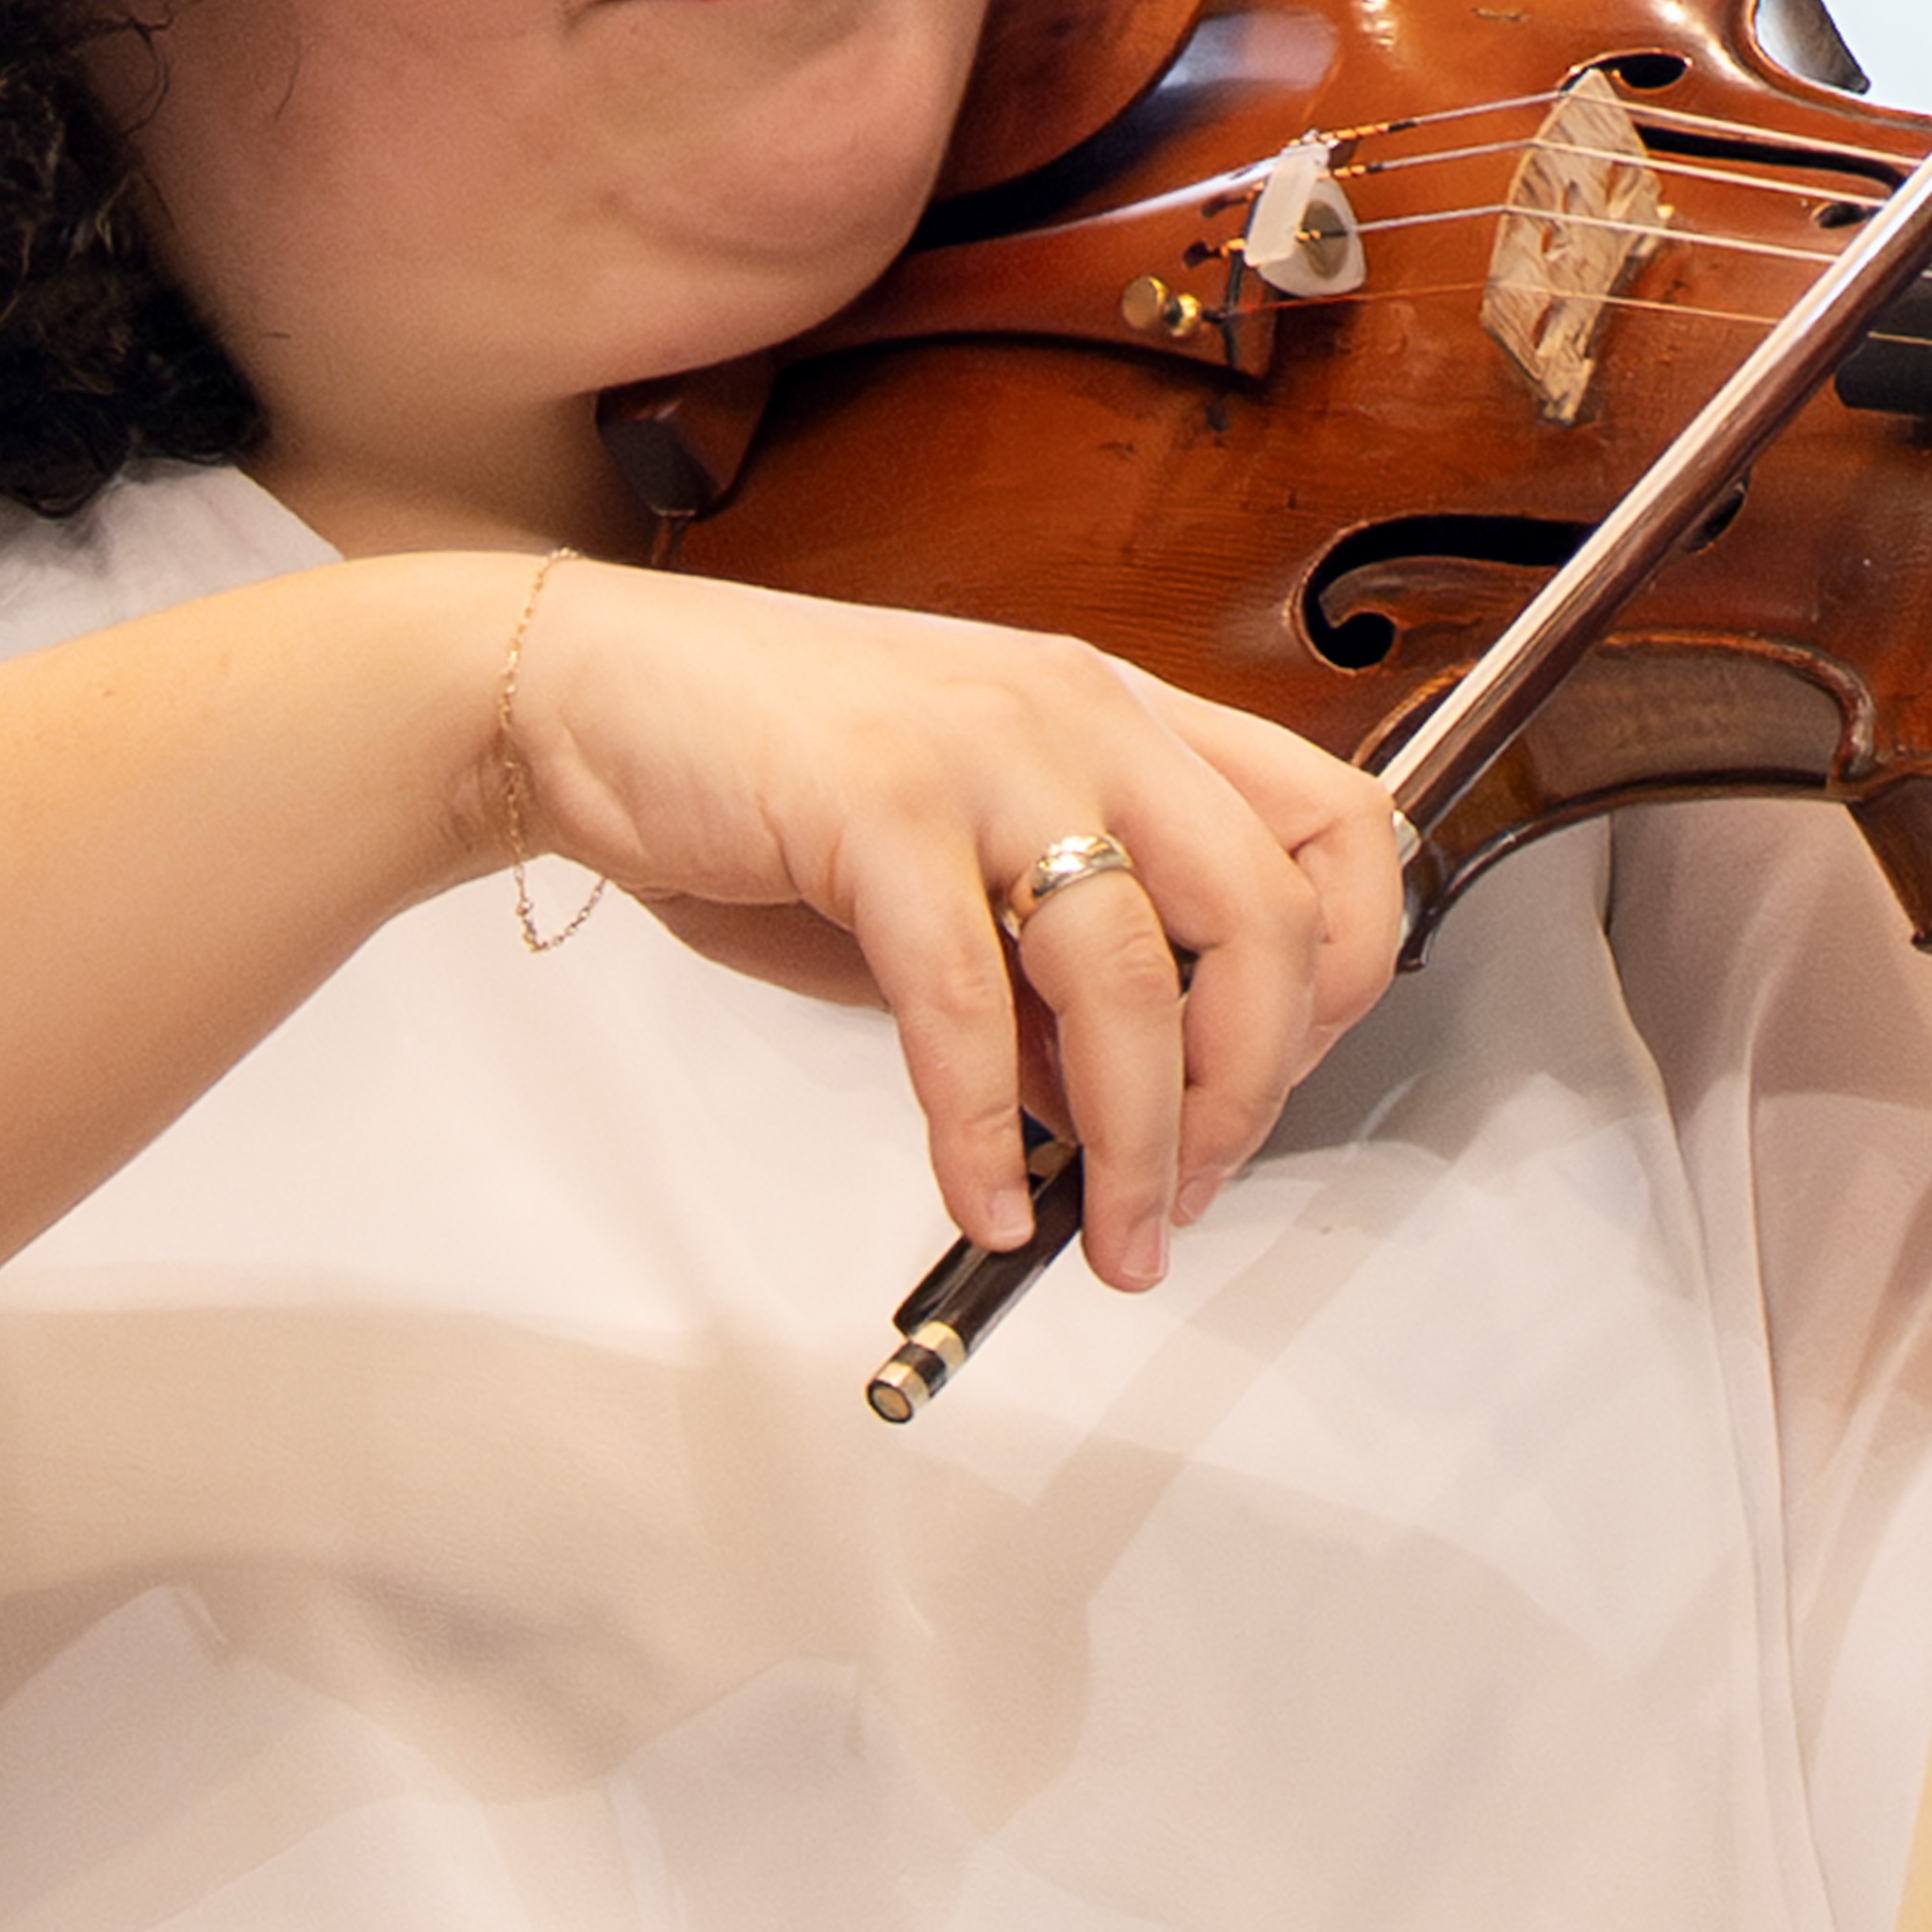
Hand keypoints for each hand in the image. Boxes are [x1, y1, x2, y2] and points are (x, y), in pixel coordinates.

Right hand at [472, 568, 1407, 1294]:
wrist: (587, 695)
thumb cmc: (767, 776)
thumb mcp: (959, 871)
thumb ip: (1055, 976)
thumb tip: (1130, 1110)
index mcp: (1125, 715)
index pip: (1340, 830)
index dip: (1343, 979)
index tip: (1272, 1087)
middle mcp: (1083, 713)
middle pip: (1269, 916)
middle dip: (1253, 1089)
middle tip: (1196, 1189)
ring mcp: (986, 751)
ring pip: (1132, 974)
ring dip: (1140, 1143)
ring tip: (1115, 1237)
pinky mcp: (877, 803)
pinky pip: (967, 1004)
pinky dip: (983, 1130)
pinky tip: (983, 1197)